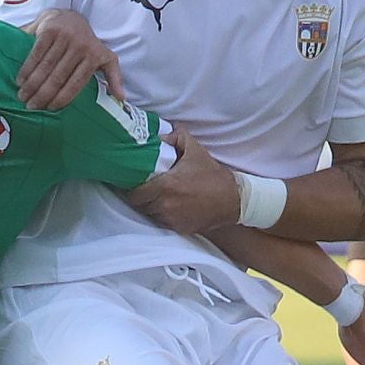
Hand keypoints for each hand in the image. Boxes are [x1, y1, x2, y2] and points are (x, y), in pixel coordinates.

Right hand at [18, 9, 125, 109]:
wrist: (72, 15)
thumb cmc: (88, 43)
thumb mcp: (106, 58)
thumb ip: (114, 77)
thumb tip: (122, 98)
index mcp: (93, 56)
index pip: (75, 83)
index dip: (61, 98)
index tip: (49, 109)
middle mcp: (80, 46)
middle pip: (58, 77)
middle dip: (43, 94)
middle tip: (31, 106)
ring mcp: (65, 37)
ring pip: (46, 67)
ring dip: (32, 84)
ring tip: (22, 96)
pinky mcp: (50, 29)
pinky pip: (36, 53)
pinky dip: (27, 68)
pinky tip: (20, 79)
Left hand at [126, 126, 240, 232]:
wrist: (233, 200)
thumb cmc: (212, 175)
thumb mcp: (195, 149)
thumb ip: (175, 137)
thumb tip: (159, 136)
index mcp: (165, 186)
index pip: (134, 194)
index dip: (131, 189)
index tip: (134, 182)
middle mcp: (165, 205)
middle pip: (140, 205)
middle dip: (140, 197)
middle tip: (144, 187)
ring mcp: (172, 219)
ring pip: (150, 214)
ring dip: (150, 206)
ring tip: (156, 196)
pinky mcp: (179, 228)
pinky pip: (162, 222)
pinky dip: (162, 215)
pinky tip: (169, 205)